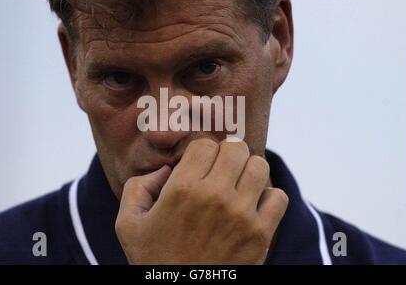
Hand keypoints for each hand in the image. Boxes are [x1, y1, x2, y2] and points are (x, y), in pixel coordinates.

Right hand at [115, 138, 287, 263]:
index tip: (200, 164)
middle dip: (228, 154)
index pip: (205, 144)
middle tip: (222, 168)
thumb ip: (137, 187)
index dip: (202, 151)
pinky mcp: (260, 235)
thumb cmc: (154, 260)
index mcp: (182, 189)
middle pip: (235, 148)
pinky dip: (268, 197)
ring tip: (239, 184)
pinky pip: (278, 197)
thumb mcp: (127, 224)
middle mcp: (214, 197)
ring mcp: (241, 215)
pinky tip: (253, 205)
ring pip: (259, 166)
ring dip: (249, 171)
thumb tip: (165, 170)